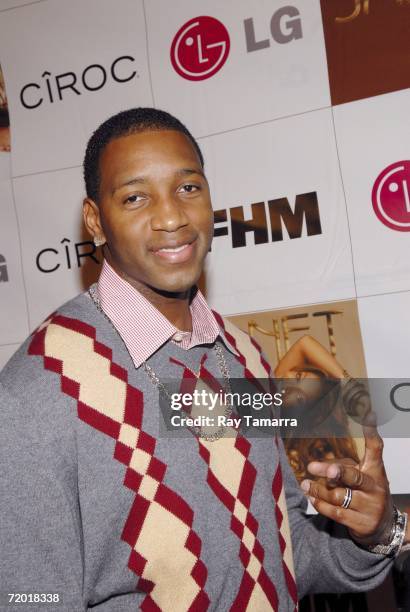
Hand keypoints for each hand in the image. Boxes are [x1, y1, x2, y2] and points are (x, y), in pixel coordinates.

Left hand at [300, 417, 394, 546]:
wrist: (382, 526)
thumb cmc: (365, 493)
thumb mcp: (360, 476)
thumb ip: (342, 467)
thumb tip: (317, 467)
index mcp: (375, 470)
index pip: (376, 449)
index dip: (372, 432)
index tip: (368, 415)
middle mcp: (374, 487)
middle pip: (353, 476)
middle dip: (335, 472)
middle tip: (317, 468)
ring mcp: (369, 506)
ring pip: (337, 495)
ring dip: (317, 489)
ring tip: (305, 484)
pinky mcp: (360, 522)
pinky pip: (334, 512)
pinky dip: (320, 504)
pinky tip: (312, 498)